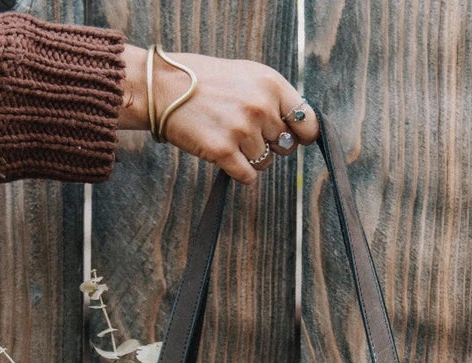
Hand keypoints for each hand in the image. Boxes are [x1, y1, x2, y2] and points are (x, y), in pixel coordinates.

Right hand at [117, 44, 318, 183]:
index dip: (303, 135)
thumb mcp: (248, 76)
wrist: (163, 87)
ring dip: (249, 158)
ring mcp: (242, 130)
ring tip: (228, 137)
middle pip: (285, 146)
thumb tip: (299, 129)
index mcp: (272, 85)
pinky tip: (224, 155)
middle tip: (244, 131)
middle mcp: (260, 106)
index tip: (295, 139)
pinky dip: (238, 172)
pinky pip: (247, 177)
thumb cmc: (207, 82)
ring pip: (264, 163)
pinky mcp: (223, 151)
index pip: (308, 122)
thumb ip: (275, 99)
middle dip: (269, 144)